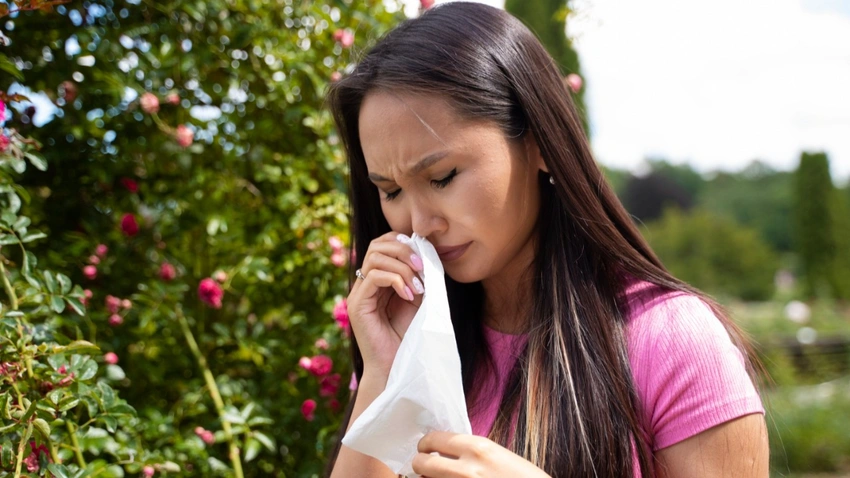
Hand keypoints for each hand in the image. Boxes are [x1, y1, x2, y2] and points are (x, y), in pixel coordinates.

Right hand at [347, 232, 424, 377]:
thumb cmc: (408, 337)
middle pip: (376, 245)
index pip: (382, 244)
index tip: (424, 255)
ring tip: (419, 285)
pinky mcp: (357, 305)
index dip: (402, 242)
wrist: (397, 367)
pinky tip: (410, 296)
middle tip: (423, 266)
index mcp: (378, 280)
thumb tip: (427, 254)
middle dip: (404, 251)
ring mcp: (358, 294)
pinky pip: (374, 277)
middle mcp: (364, 284)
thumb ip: (418, 277)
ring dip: (403, 267)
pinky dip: (396, 280)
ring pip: (375, 258)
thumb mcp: (418, 299)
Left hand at [413, 432, 550, 477]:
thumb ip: (472, 453)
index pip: (434, 439)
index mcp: (478, 448)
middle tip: (424, 466)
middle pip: (421, 462)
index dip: (426, 444)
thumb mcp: (500, 457)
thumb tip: (445, 453)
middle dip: (420, 464)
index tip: (426, 448)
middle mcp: (466, 468)